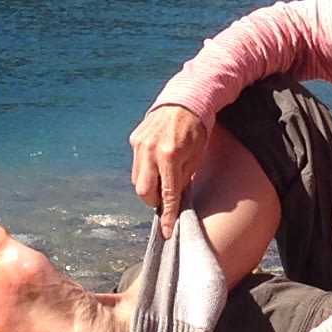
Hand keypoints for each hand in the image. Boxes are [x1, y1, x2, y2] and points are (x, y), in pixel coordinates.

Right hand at [129, 102, 207, 217]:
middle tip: (166, 199)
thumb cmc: (196, 129)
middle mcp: (151, 151)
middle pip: (144, 191)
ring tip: (163, 180)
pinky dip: (146, 170)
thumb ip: (183, 179)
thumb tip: (173, 198)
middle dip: (154, 201)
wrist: (185, 100)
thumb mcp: (197, 156)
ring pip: (137, 180)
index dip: (168, 215)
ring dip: (149, 187)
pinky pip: (136, 164)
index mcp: (170, 156)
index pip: (167, 193)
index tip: (167, 231)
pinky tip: (157, 164)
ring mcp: (140, 144)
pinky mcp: (135, 139)